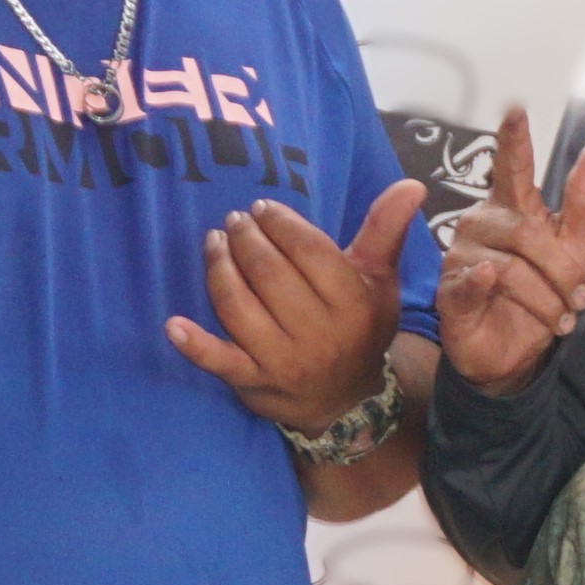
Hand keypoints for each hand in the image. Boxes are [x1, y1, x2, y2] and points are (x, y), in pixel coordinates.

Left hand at [169, 181, 427, 431]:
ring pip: (239, 306)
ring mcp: (284, 362)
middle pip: (269, 273)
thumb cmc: (360, 326)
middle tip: (235, 221)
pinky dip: (194, 345)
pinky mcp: (254, 384)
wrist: (346, 399)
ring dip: (219, 268)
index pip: (307, 250)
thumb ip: (386, 230)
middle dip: (246, 238)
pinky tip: (173, 325)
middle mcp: (320, 334)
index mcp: (353, 303)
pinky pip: (220, 362)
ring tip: (214, 243)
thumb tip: (411, 185)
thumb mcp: (379, 280)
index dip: (279, 223)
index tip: (262, 209)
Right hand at [431, 104, 584, 395]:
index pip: (511, 165)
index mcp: (512, 206)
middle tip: (580, 298)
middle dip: (562, 270)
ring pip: (511, 267)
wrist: (517, 351)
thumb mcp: (575, 246)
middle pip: (528, 234)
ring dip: (545, 298)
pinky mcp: (450, 293)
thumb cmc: (543, 290)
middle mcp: (482, 223)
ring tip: (558, 318)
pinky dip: (482, 282)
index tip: (516, 109)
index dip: (513, 140)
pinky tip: (489, 279)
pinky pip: (468, 282)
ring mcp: (461, 257)